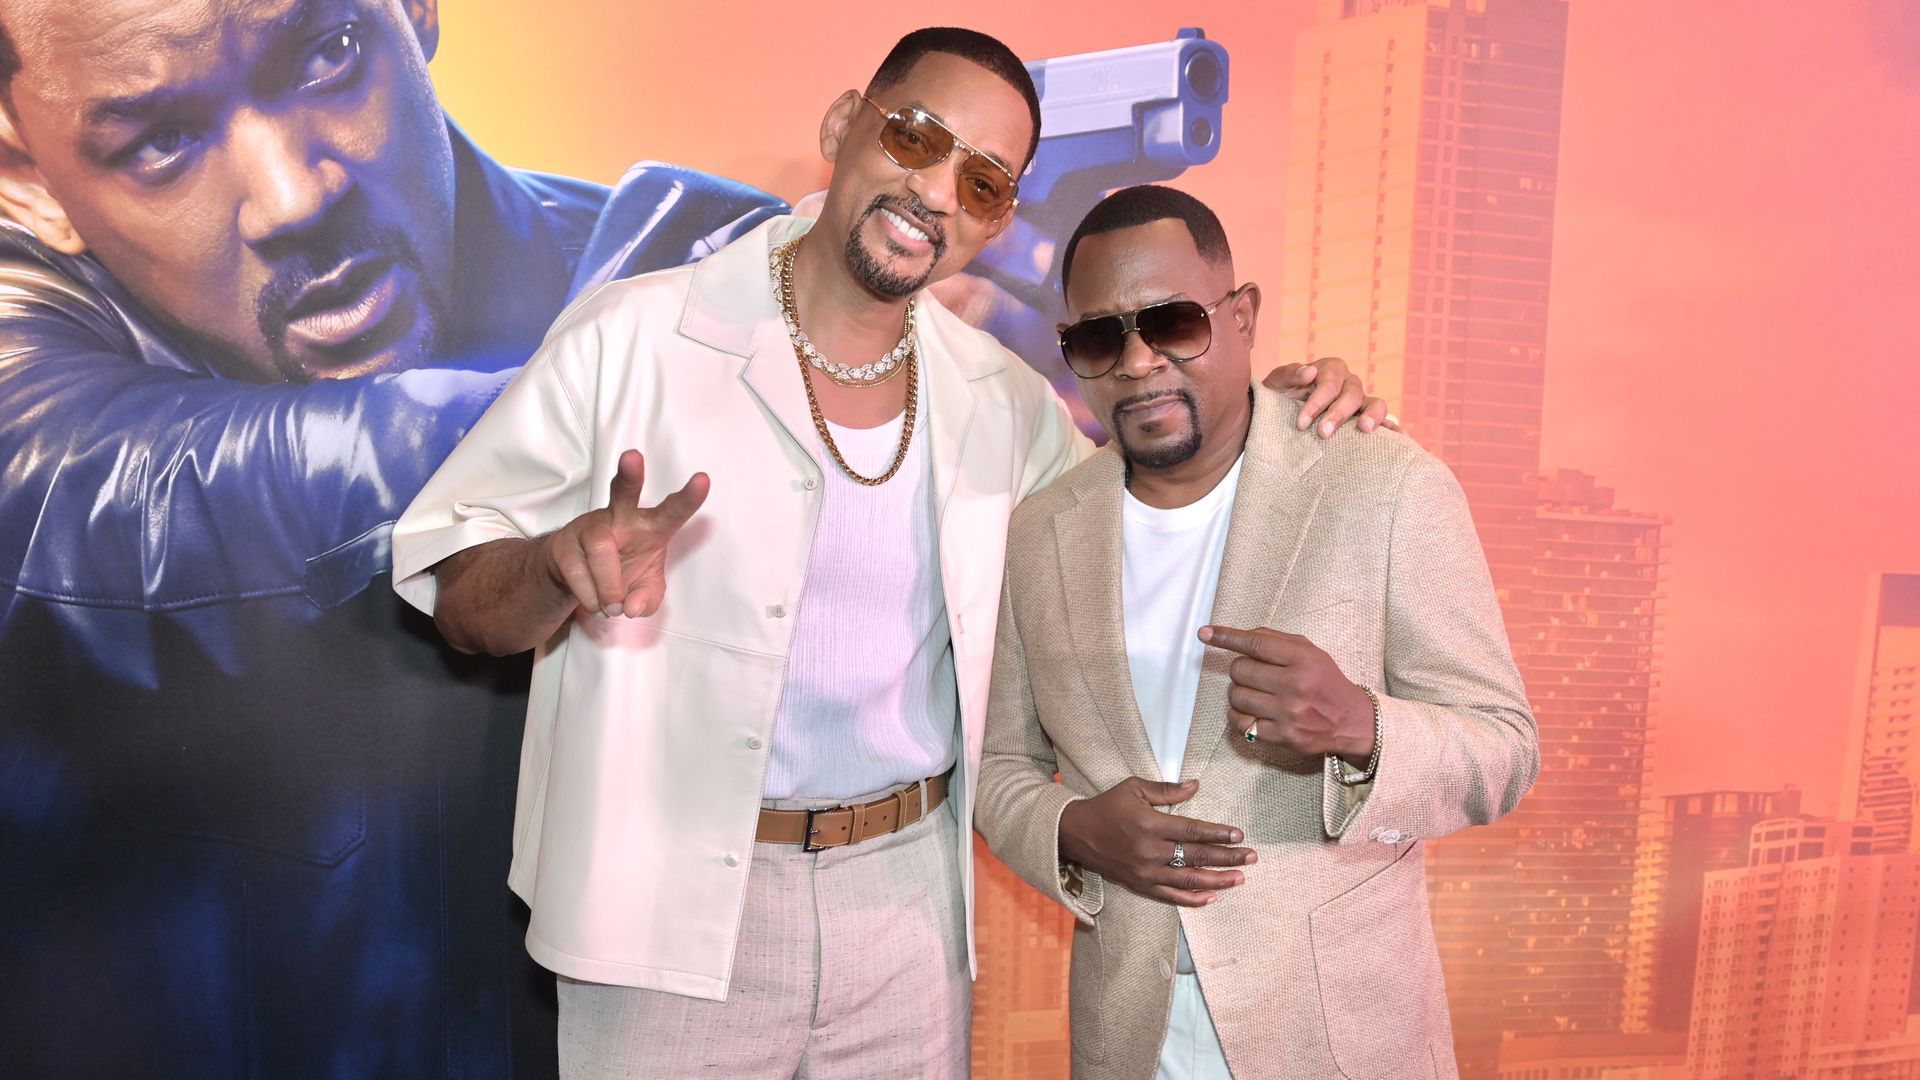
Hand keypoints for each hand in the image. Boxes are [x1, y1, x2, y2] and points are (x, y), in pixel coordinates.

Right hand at [544, 450, 708, 618]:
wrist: (573, 577)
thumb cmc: (621, 571)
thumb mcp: (644, 590)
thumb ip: (648, 599)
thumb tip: (633, 607)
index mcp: (650, 526)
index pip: (672, 511)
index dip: (688, 497)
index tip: (703, 479)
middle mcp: (620, 518)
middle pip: (624, 492)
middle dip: (629, 475)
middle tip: (633, 457)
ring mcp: (589, 527)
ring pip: (601, 550)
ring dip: (609, 586)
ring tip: (612, 608)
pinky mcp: (564, 544)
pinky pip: (578, 572)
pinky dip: (590, 597)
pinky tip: (595, 604)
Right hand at [1057, 777, 1255, 907]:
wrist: (1075, 834)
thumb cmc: (1106, 807)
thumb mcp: (1133, 788)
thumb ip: (1167, 790)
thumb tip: (1195, 786)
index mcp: (1150, 824)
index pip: (1192, 831)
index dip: (1217, 833)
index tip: (1238, 835)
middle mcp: (1151, 851)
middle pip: (1197, 856)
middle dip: (1227, 857)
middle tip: (1251, 857)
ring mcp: (1146, 872)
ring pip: (1189, 880)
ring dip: (1217, 880)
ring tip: (1240, 878)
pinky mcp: (1140, 885)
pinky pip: (1171, 896)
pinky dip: (1193, 899)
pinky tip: (1213, 897)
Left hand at [1200, 625, 1375, 765]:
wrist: (1351, 720)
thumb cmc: (1325, 681)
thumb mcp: (1309, 652)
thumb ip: (1275, 640)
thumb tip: (1238, 635)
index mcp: (1303, 659)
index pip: (1255, 644)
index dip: (1226, 637)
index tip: (1205, 634)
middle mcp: (1295, 685)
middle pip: (1240, 670)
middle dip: (1240, 670)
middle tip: (1253, 674)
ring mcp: (1288, 713)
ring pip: (1237, 696)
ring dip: (1238, 693)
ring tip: (1253, 693)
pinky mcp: (1283, 737)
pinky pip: (1241, 724)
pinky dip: (1238, 716)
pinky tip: (1249, 711)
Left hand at [1262, 356, 1397, 438]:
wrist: (1276, 417)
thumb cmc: (1277, 398)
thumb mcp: (1276, 383)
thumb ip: (1289, 374)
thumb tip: (1309, 372)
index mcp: (1329, 370)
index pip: (1330, 382)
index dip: (1317, 402)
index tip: (1301, 423)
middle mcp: (1348, 384)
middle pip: (1352, 394)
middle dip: (1338, 414)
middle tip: (1323, 434)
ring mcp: (1361, 402)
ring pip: (1375, 403)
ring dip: (1372, 416)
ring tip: (1364, 429)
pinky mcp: (1367, 420)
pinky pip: (1386, 422)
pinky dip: (1393, 428)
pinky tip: (1400, 437)